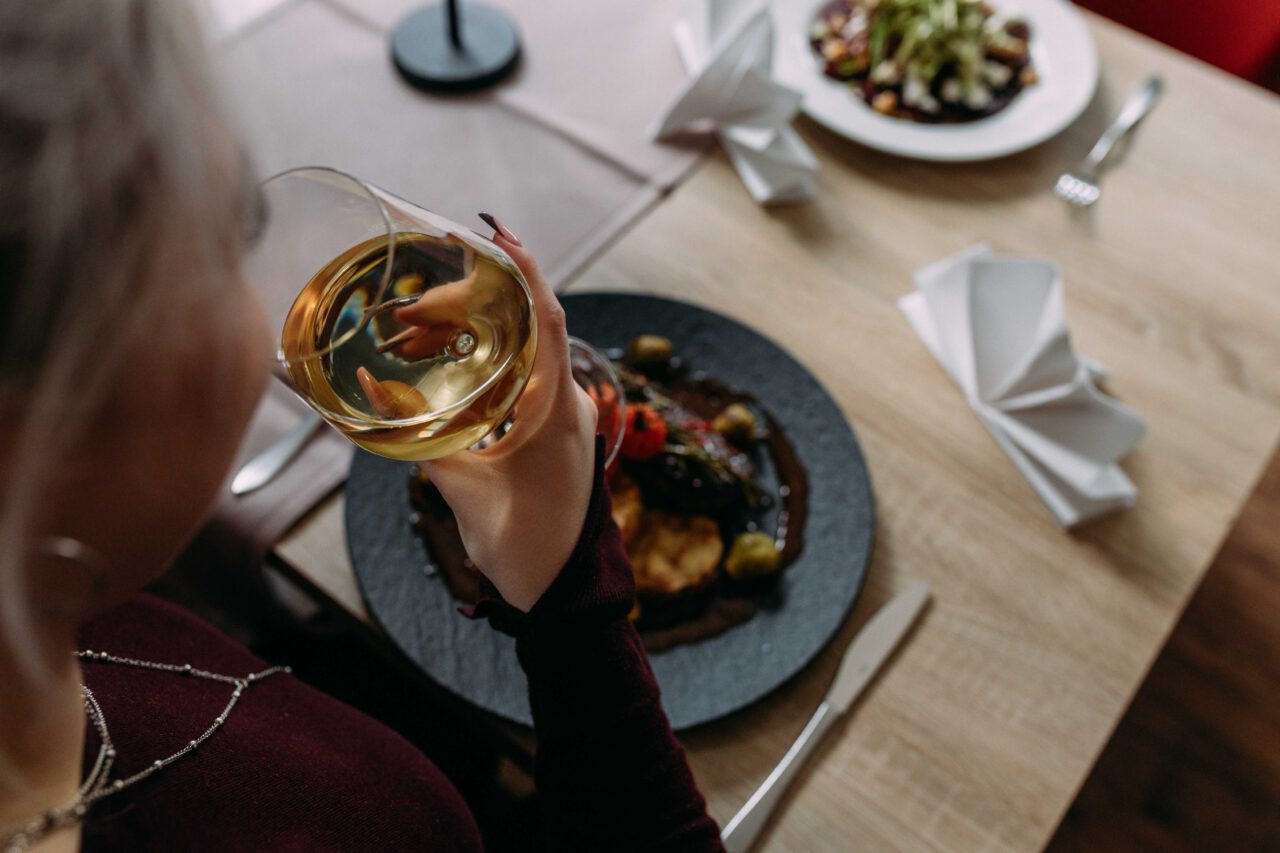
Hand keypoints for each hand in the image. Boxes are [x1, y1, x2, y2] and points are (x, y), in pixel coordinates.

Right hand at [417, 221, 598, 611]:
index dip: (525, 271)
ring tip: (412, 331)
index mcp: (556, 409)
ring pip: (518, 349)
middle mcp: (565, 401)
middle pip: (525, 326)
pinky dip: (482, 359)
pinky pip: (519, 375)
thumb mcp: (463, 490)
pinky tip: (442, 355)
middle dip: (468, 305)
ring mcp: (561, 413)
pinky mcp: (549, 427)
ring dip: (470, 332)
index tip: (498, 235)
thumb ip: (417, 442)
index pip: (548, 319)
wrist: (561, 590)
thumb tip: (370, 399)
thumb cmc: (522, 545)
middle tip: (410, 311)